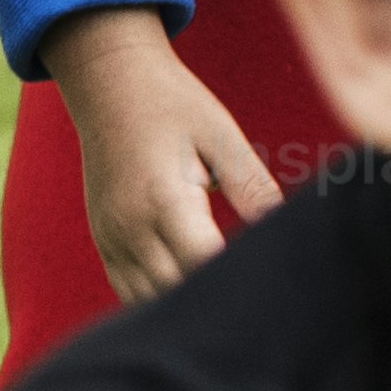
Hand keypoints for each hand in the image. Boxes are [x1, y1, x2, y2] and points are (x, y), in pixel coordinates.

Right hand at [49, 7, 271, 299]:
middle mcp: (130, 226)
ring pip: (149, 299)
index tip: (277, 288)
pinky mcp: (103, 238)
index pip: (205, 264)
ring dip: (187, 304)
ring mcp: (111, 236)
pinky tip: (193, 295)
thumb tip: (286, 232)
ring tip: (230, 306)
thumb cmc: (173, 104)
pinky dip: (160, 298)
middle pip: (178, 290)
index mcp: (164, 199)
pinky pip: (128, 289)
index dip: (241, 279)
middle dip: (219, 299)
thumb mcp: (222, 136)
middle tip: (263, 308)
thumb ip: (253, 188)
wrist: (108, 82)